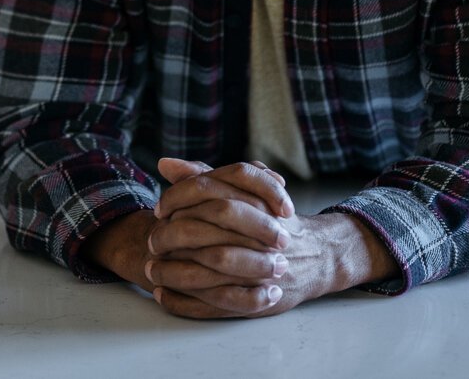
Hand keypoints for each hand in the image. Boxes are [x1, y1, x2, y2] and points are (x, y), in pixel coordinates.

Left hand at [145, 158, 395, 318]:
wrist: (317, 256)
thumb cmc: (271, 220)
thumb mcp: (243, 192)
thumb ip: (204, 176)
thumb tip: (164, 163)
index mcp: (255, 202)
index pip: (209, 192)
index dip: (177, 199)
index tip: (159, 208)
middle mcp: (259, 236)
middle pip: (206, 232)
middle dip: (171, 237)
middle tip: (152, 240)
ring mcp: (259, 270)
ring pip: (209, 272)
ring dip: (173, 273)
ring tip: (151, 270)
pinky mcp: (257, 299)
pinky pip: (214, 305)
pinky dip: (184, 302)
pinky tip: (162, 294)